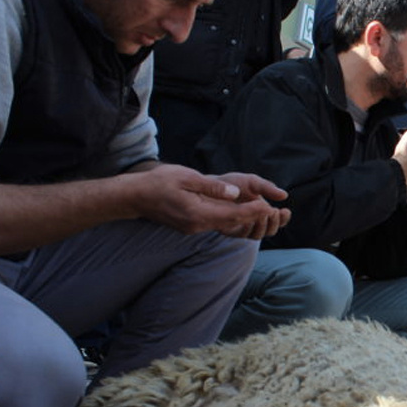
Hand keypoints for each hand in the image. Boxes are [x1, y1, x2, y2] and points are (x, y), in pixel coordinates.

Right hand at [128, 164, 286, 237]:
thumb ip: (211, 186)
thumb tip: (234, 192)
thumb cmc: (158, 182)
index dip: (252, 212)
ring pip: (223, 225)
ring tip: (260, 211)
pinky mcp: (190, 227)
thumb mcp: (186, 177)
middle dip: (251, 217)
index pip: (231, 215)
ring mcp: (193, 228)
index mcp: (197, 213)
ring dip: (241, 219)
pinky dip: (228, 218)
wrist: (134, 197)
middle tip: (272, 211)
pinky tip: (238, 212)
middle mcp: (197, 225)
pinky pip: (214, 224)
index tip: (268, 207)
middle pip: (231, 223)